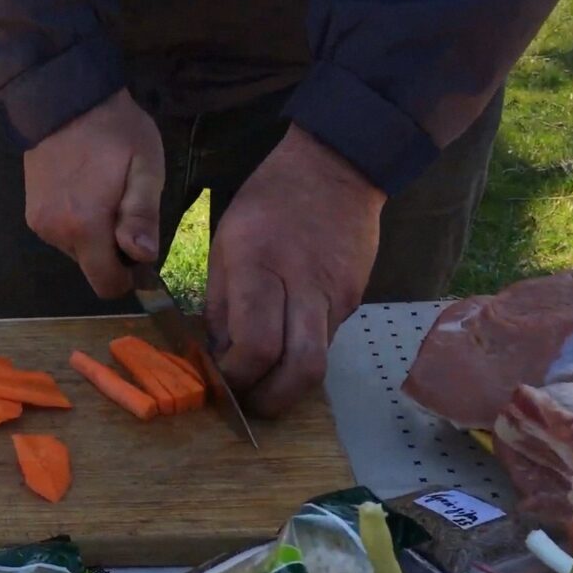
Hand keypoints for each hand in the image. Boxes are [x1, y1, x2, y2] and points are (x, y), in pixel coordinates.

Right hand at [23, 89, 164, 297]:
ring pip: (77, 251)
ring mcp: (40, 224)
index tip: (138, 248)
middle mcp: (56, 233)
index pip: (106, 284)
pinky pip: (62, 234)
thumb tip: (142, 257)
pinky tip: (84, 190)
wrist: (64, 99)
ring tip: (103, 192)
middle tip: (124, 207)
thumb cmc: (114, 131)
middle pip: (92, 267)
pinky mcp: (31, 213)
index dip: (128, 275)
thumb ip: (142, 215)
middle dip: (112, 250)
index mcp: (85, 227)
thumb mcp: (145, 168)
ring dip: (94, 235)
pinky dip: (76, 223)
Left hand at [206, 124, 385, 416]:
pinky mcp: (354, 302)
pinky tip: (284, 346)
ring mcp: (337, 297)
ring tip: (262, 380)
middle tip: (248, 403)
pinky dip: (302, 355)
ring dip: (288, 383)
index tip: (221, 379)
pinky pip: (326, 342)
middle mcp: (305, 288)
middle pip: (302, 370)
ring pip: (318, 363)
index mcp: (262, 268)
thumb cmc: (268, 203)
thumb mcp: (225, 244)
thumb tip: (219, 357)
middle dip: (272, 401)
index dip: (238, 377)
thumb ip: (221, 306)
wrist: (337, 169)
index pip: (257, 346)